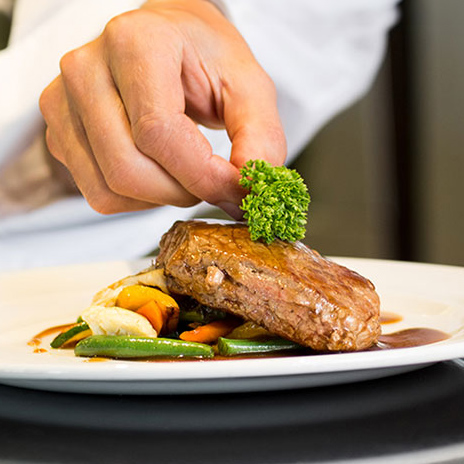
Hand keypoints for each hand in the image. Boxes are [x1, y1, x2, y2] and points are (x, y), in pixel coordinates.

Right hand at [39, 0, 285, 216]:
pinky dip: (137, 199)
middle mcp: (87, 69)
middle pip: (128, 169)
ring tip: (186, 172)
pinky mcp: (58, 132)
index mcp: (136, 43)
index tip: (236, 187)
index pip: (159, 133)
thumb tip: (251, 188)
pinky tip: (158, 172)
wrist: (165, 42)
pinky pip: (99, 194)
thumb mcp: (247, 85)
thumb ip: (260, 136)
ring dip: (161, 198)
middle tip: (212, 182)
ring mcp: (63, 102)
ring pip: (110, 189)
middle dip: (183, 192)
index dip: (203, 175)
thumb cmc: (202, 58)